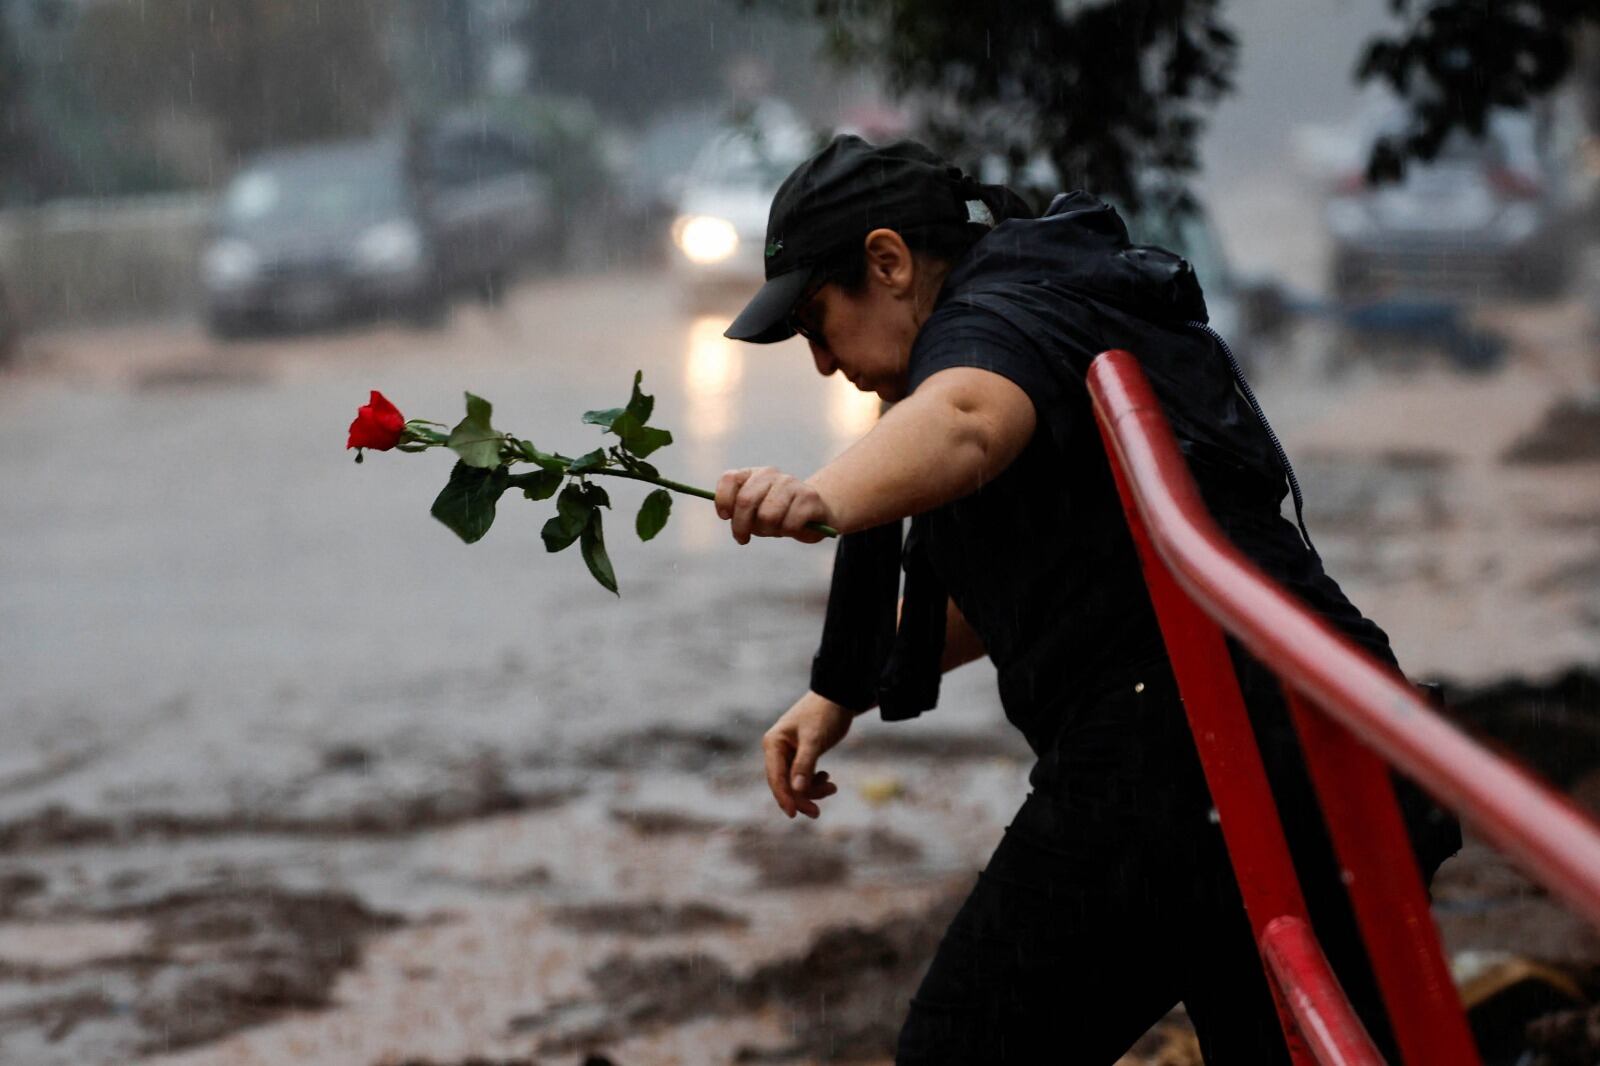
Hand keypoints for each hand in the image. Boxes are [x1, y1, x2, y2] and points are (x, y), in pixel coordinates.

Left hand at [715, 466, 834, 544]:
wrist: (815, 512)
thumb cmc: (777, 514)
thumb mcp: (754, 512)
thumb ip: (739, 511)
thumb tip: (727, 514)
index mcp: (753, 474)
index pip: (730, 478)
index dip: (723, 500)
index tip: (724, 517)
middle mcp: (771, 474)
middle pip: (745, 500)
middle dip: (741, 525)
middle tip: (742, 538)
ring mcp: (791, 484)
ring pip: (767, 515)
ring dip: (769, 530)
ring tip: (776, 529)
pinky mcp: (809, 497)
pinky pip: (789, 524)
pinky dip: (789, 531)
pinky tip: (794, 527)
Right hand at [763, 691, 851, 818]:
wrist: (839, 696)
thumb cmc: (825, 714)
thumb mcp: (815, 740)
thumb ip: (805, 764)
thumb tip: (796, 791)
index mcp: (774, 743)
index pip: (775, 777)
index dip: (784, 797)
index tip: (794, 814)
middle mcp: (776, 749)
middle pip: (784, 783)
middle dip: (801, 797)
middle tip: (817, 812)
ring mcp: (787, 752)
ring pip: (795, 783)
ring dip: (812, 790)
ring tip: (833, 787)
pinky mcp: (799, 754)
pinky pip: (803, 777)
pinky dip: (815, 782)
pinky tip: (827, 779)